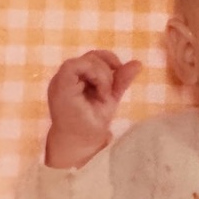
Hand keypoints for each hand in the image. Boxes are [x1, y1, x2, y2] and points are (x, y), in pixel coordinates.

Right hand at [45, 50, 141, 167]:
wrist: (83, 142)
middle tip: (110, 91)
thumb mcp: (111, 97)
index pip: (93, 58)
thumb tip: (138, 63)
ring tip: (105, 94)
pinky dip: (94, 75)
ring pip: (85, 60)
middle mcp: (67, 77)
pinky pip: (74, 66)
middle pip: (91, 57)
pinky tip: (101, 91)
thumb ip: (120, 80)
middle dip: (107, 70)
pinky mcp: (60, 84)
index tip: (120, 70)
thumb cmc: (93, 122)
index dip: (108, 59)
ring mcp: (61, 80)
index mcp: (77, 78)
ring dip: (102, 75)